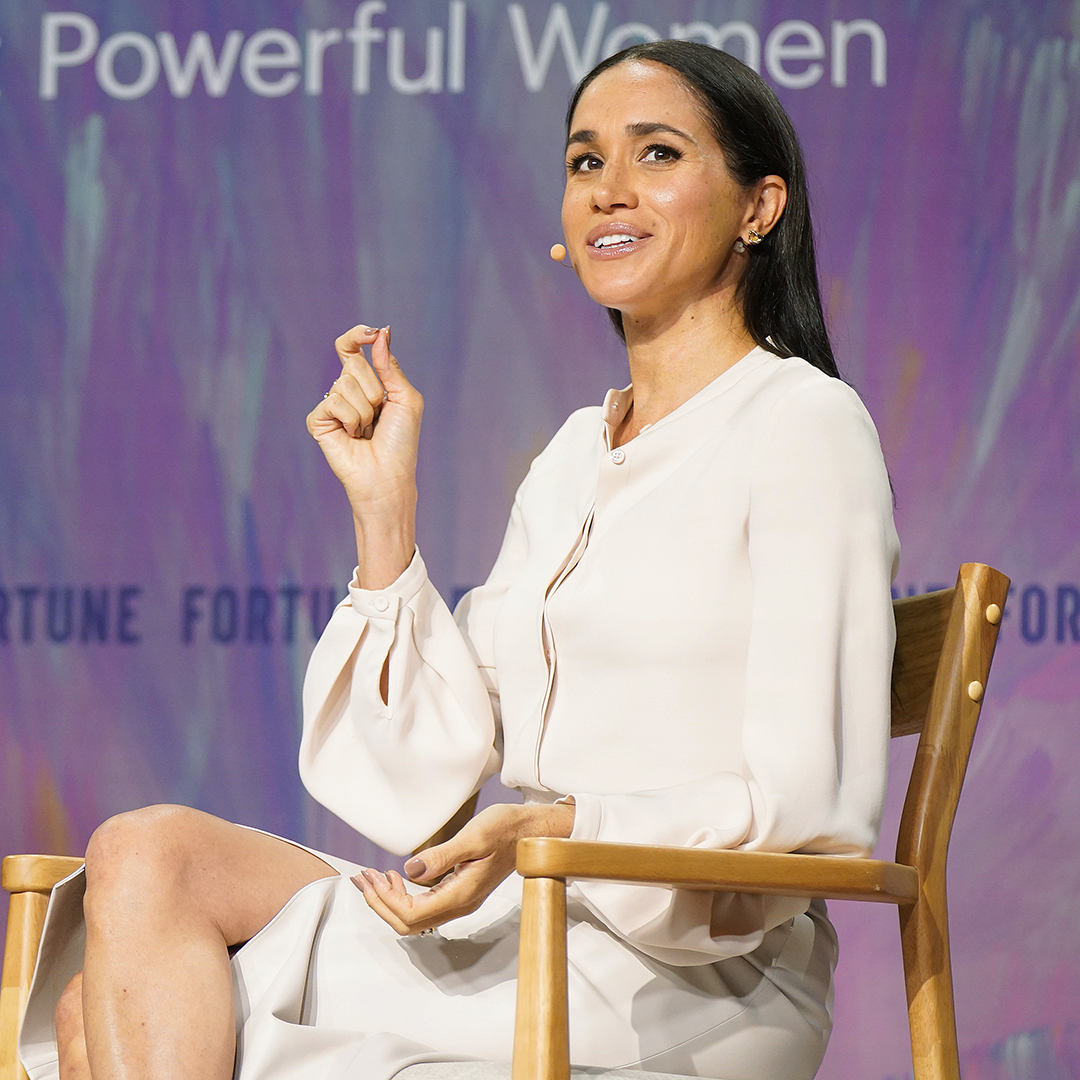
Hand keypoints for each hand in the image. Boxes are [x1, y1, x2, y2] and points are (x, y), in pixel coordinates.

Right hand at [306, 324, 422, 585]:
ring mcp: (330, 406)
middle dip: (374, 390)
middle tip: (379, 416)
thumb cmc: (400, 442)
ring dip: (365, 410)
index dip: (357, 335)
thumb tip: (380, 332)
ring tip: (367, 431)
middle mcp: (346, 391)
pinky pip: (331, 402)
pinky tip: (352, 437)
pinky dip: (350, 419)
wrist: (388, 476)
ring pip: (344, 385)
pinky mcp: (318, 421)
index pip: (352, 348)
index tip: (371, 332)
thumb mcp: (405, 399)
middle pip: (352, 365)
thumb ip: (390, 366)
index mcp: (367, 383)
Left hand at [351, 802, 574, 935]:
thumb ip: (441, 856)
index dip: (384, 901)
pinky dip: (403, 895)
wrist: (534, 832)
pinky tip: (396, 877)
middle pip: (408, 924)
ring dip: (389, 900)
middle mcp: (459, 904)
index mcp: (461, 895)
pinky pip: (424, 906)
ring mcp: (460, 900)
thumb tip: (409, 872)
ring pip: (415, 917)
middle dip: (380, 904)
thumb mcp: (473, 836)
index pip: (411, 915)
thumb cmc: (506, 829)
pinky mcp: (460, 891)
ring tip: (372, 877)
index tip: (369, 877)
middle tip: (362, 878)